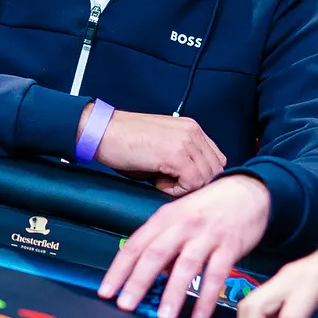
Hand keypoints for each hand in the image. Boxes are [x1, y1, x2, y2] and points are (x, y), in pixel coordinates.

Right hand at [86, 107, 225, 195]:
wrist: (101, 132)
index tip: (179, 180)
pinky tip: (157, 182)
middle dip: (195, 184)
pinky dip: (176, 190)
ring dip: (185, 187)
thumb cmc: (124, 142)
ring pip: (206, 178)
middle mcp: (193, 132)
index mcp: (191, 128)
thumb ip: (183, 159)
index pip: (215, 159)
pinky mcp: (177, 155)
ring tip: (160, 181)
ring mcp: (186, 143)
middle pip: (215, 170)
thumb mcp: (161, 146)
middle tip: (169, 183)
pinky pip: (191, 183)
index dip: (200, 175)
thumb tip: (193, 182)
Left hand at [97, 174, 269, 317]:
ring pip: (186, 265)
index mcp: (164, 218)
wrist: (248, 191)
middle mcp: (183, 225)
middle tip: (126, 306)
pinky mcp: (230, 245)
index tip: (106, 293)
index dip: (119, 269)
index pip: (135, 245)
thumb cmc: (208, 208)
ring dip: (173, 293)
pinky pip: (217, 274)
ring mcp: (207, 234)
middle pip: (155, 254)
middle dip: (138, 281)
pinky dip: (207, 297)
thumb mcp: (179, 218)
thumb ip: (164, 245)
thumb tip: (148, 277)